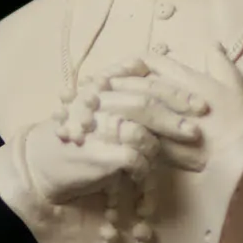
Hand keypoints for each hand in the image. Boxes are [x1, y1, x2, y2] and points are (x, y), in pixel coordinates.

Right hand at [22, 58, 206, 203]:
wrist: (42, 162)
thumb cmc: (78, 134)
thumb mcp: (97, 105)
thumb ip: (123, 89)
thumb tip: (153, 72)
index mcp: (103, 86)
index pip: (146, 82)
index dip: (176, 92)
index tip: (201, 102)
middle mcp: (98, 102)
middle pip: (145, 103)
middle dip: (177, 116)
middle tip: (198, 129)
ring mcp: (95, 127)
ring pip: (140, 130)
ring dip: (162, 143)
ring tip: (178, 153)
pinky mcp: (95, 154)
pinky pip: (131, 157)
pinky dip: (144, 165)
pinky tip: (147, 170)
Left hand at [112, 46, 242, 168]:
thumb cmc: (240, 117)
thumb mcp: (233, 84)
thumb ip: (220, 63)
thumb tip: (214, 45)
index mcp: (187, 79)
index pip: (153, 61)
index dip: (134, 62)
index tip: (124, 68)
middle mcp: (173, 96)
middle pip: (135, 83)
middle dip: (116, 82)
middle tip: (99, 84)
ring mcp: (165, 120)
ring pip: (131, 107)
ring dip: (114, 105)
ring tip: (98, 106)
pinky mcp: (160, 144)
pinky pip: (134, 134)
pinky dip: (121, 131)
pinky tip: (111, 132)